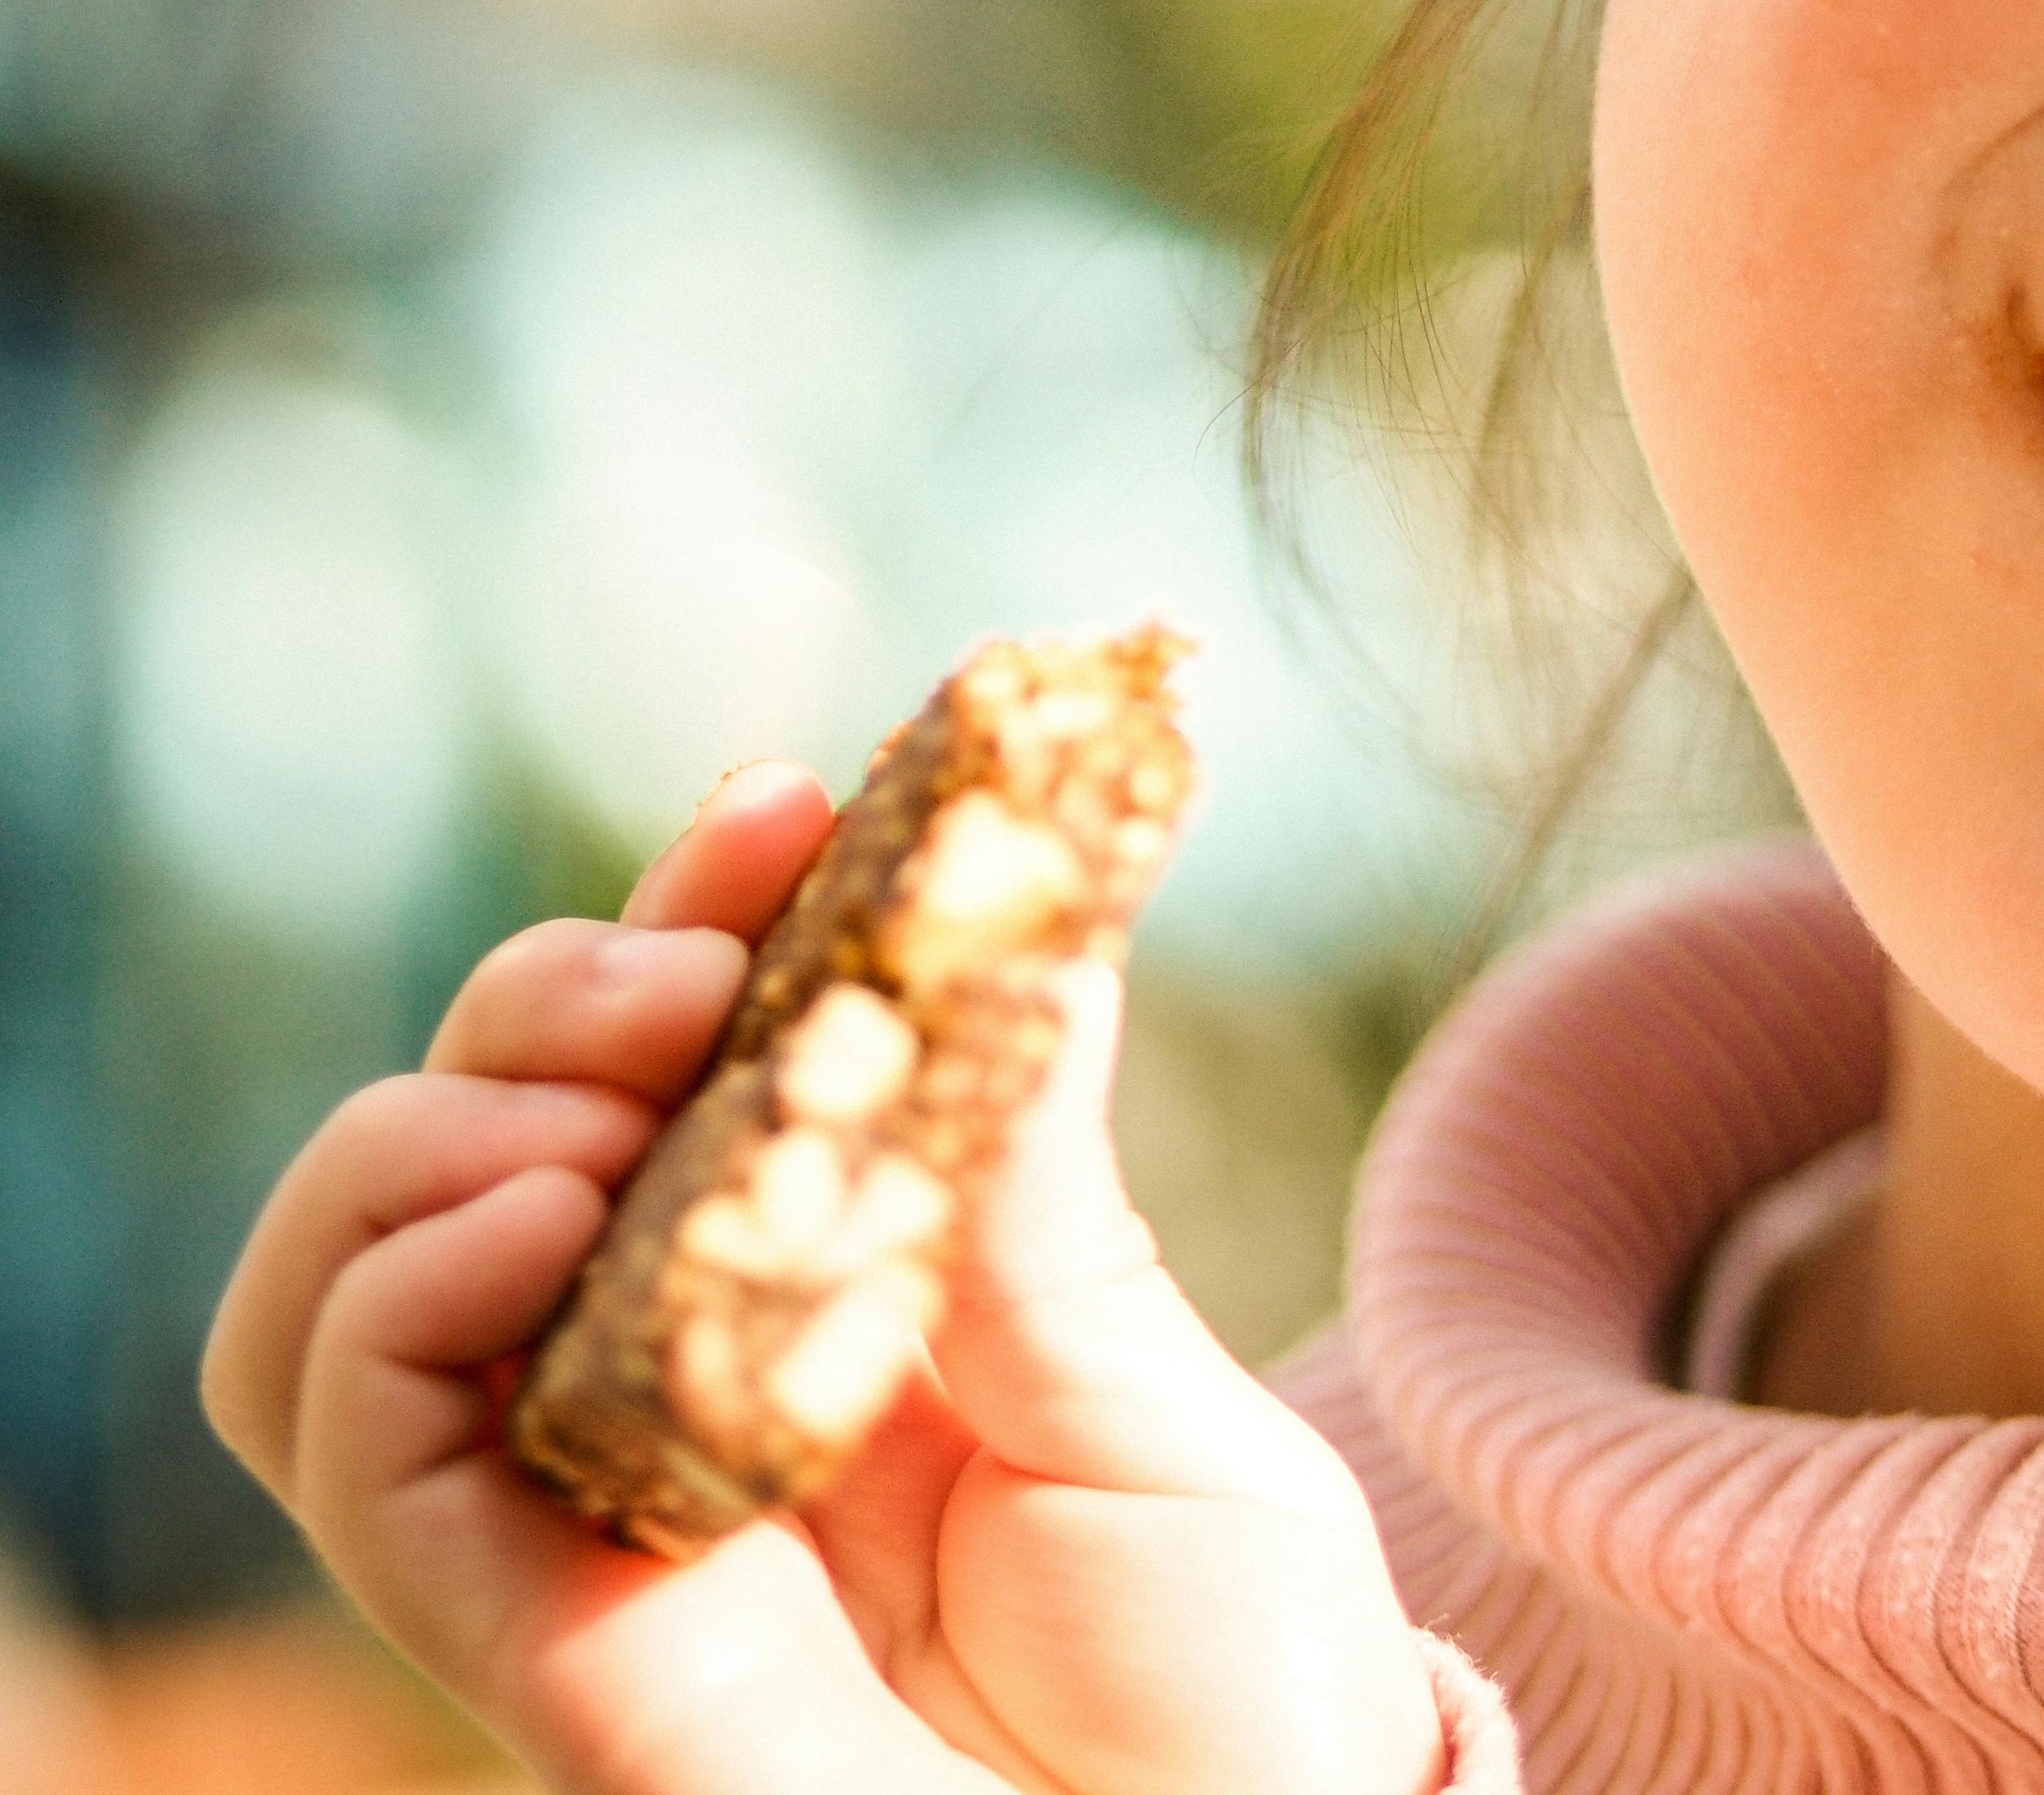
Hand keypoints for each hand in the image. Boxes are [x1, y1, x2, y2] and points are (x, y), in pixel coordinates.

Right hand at [204, 766, 1448, 1794]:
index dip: (693, 934)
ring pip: (347, 1307)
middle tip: (693, 961)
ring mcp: (597, 1537)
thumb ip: (1047, 1206)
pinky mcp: (559, 1659)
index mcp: (810, 1338)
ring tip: (605, 1088)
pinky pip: (369, 1475)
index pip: (671, 1100)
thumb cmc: (1234, 1701)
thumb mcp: (1154, 1412)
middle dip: (548, 1001)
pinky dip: (395, 1305)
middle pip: (483, 1164)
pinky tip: (537, 1211)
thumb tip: (1039, 932)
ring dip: (426, 1135)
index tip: (783, 802)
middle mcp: (670, 1425)